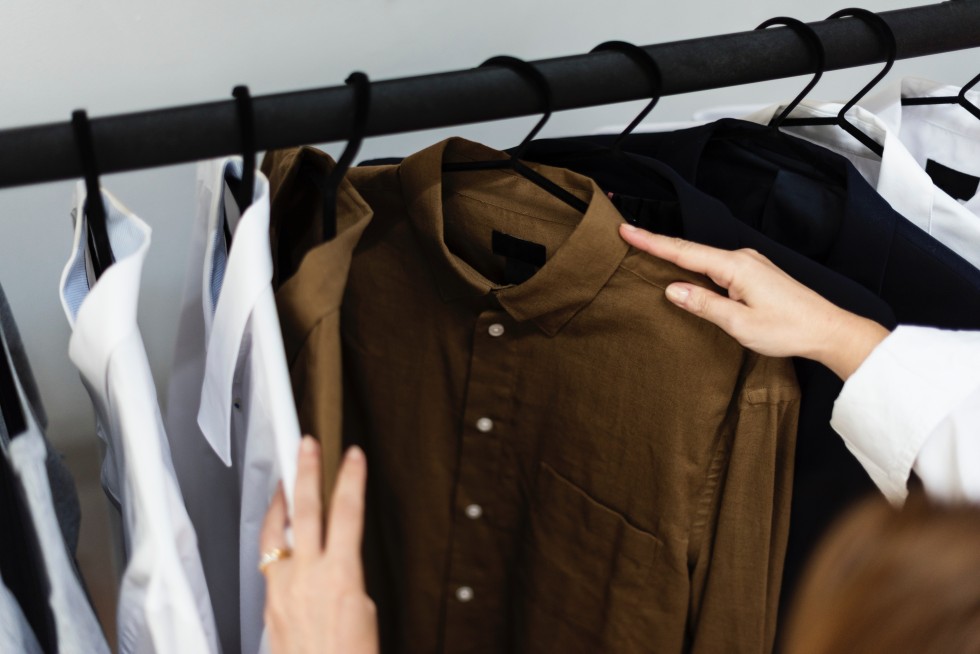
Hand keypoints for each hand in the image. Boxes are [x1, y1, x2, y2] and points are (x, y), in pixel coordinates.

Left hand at [261, 437, 378, 653]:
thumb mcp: (365, 609)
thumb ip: (348, 575)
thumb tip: (338, 557)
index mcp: (341, 576)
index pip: (348, 513)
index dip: (351, 479)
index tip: (354, 456)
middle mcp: (307, 577)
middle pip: (306, 510)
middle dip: (307, 471)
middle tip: (307, 445)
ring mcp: (282, 590)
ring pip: (276, 532)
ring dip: (281, 501)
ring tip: (284, 481)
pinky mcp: (268, 605)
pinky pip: (268, 560)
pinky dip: (273, 540)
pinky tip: (277, 534)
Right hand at [619, 224, 888, 379]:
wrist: (828, 330)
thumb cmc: (788, 329)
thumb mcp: (739, 324)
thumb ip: (703, 304)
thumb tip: (672, 289)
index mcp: (734, 266)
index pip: (683, 251)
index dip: (651, 242)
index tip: (626, 231)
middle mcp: (741, 258)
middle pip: (690, 250)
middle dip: (658, 244)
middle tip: (628, 238)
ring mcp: (750, 265)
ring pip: (703, 259)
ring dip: (676, 256)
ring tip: (648, 253)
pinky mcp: (755, 274)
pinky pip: (716, 266)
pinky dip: (696, 266)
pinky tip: (686, 272)